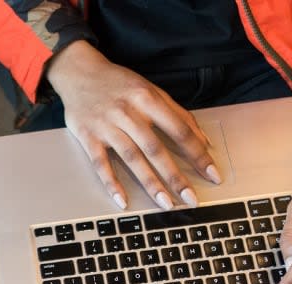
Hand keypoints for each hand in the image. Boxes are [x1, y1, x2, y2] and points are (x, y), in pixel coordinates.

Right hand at [45, 40, 221, 209]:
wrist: (79, 72)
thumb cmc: (119, 84)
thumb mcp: (151, 90)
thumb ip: (177, 114)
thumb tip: (203, 141)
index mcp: (148, 99)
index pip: (179, 130)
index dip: (198, 153)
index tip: (212, 173)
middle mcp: (128, 112)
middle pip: (156, 149)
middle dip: (176, 176)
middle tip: (191, 199)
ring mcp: (107, 126)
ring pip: (132, 158)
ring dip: (150, 183)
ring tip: (166, 204)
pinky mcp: (88, 137)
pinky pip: (101, 163)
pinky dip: (111, 183)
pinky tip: (123, 200)